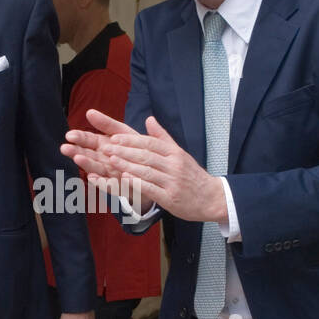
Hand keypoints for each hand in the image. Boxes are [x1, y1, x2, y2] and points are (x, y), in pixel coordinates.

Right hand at [62, 112, 151, 214]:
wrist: (154, 170)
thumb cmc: (136, 149)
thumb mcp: (123, 132)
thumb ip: (106, 124)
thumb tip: (89, 111)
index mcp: (104, 145)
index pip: (88, 140)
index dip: (79, 138)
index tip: (69, 135)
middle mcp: (104, 160)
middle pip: (88, 155)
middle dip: (76, 151)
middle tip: (65, 148)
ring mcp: (110, 174)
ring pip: (96, 169)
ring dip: (86, 164)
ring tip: (77, 159)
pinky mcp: (120, 185)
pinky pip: (110, 185)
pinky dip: (101, 182)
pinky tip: (92, 178)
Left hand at [96, 113, 226, 223]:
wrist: (212, 198)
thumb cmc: (192, 176)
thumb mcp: (180, 154)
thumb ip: (163, 137)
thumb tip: (149, 119)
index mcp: (175, 153)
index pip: (150, 143)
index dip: (131, 140)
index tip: (115, 138)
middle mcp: (174, 166)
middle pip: (146, 155)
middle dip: (124, 151)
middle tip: (106, 148)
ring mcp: (172, 182)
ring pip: (146, 171)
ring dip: (127, 165)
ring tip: (110, 161)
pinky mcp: (171, 198)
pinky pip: (151, 189)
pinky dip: (137, 183)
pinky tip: (124, 179)